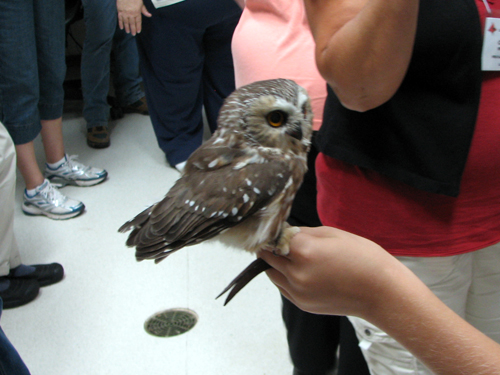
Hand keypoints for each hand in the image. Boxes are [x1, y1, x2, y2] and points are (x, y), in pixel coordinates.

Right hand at [117, 0, 151, 35]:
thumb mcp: (141, 3)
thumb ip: (144, 10)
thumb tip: (149, 15)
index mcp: (137, 12)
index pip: (138, 21)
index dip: (138, 27)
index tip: (138, 31)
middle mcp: (131, 14)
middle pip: (132, 23)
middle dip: (133, 29)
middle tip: (133, 34)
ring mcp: (125, 13)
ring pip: (126, 22)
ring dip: (127, 28)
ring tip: (128, 32)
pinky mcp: (119, 11)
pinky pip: (120, 19)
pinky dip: (120, 23)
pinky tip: (121, 27)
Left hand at [259, 226, 401, 317]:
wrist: (382, 293)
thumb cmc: (364, 259)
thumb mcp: (334, 234)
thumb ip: (305, 233)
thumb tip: (287, 232)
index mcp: (304, 251)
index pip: (276, 237)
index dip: (279, 232)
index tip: (280, 229)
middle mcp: (296, 273)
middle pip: (269, 256)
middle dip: (274, 247)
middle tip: (283, 241)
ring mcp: (298, 292)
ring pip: (272, 273)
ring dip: (276, 263)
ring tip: (293, 257)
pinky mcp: (302, 304)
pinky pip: (283, 287)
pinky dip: (284, 278)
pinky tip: (300, 271)